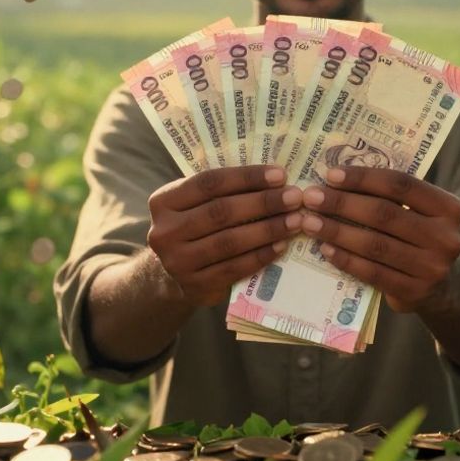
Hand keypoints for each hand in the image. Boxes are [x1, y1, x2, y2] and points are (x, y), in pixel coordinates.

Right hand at [147, 165, 303, 306]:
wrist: (172, 276)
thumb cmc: (195, 228)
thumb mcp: (197, 205)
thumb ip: (224, 191)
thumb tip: (275, 178)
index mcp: (163, 201)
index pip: (209, 183)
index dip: (247, 177)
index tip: (280, 175)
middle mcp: (165, 231)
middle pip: (221, 212)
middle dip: (263, 203)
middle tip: (294, 197)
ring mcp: (177, 261)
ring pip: (229, 241)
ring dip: (267, 229)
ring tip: (295, 221)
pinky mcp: (194, 286)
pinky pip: (234, 268)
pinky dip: (261, 256)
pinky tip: (281, 246)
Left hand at [299, 167, 459, 312]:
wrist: (445, 285)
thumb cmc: (420, 237)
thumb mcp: (420, 213)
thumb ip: (391, 197)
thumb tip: (336, 180)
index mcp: (449, 207)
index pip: (401, 185)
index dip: (363, 178)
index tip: (330, 174)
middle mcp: (445, 237)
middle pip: (385, 214)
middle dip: (342, 204)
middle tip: (311, 198)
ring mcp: (432, 268)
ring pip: (375, 245)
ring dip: (337, 232)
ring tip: (310, 222)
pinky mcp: (415, 292)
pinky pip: (373, 273)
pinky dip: (346, 259)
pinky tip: (325, 249)